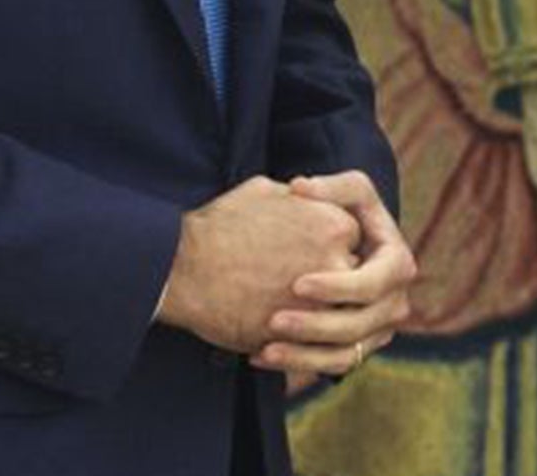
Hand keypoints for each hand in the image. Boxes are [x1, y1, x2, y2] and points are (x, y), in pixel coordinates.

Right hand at [157, 177, 361, 353]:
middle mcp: (335, 262)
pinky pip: (311, 345)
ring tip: (288, 311)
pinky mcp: (296, 336)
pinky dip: (299, 343)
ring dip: (318, 317)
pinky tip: (274, 333)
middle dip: (332, 284)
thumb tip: (306, 196)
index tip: (310, 255)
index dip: (332, 250)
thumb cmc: (220, 224)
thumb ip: (300, 198)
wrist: (183, 267)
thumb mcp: (267, 191)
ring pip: (335, 316)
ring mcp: (319, 302)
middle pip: (351, 279)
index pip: (353, 243)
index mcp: (334, 224)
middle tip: (302, 284)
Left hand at [249, 170, 416, 378]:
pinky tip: (259, 355)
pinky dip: (297, 364)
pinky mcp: (357, 348)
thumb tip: (300, 188)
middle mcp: (395, 302)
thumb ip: (329, 186)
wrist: (334, 246)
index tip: (297, 283)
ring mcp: (378, 330)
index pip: (374, 283)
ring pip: (344, 355)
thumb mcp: (347, 191)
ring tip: (263, 348)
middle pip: (358, 325)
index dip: (339, 287)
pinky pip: (330, 366)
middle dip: (315, 326)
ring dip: (303, 355)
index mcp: (398, 263)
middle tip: (274, 320)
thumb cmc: (341, 211)